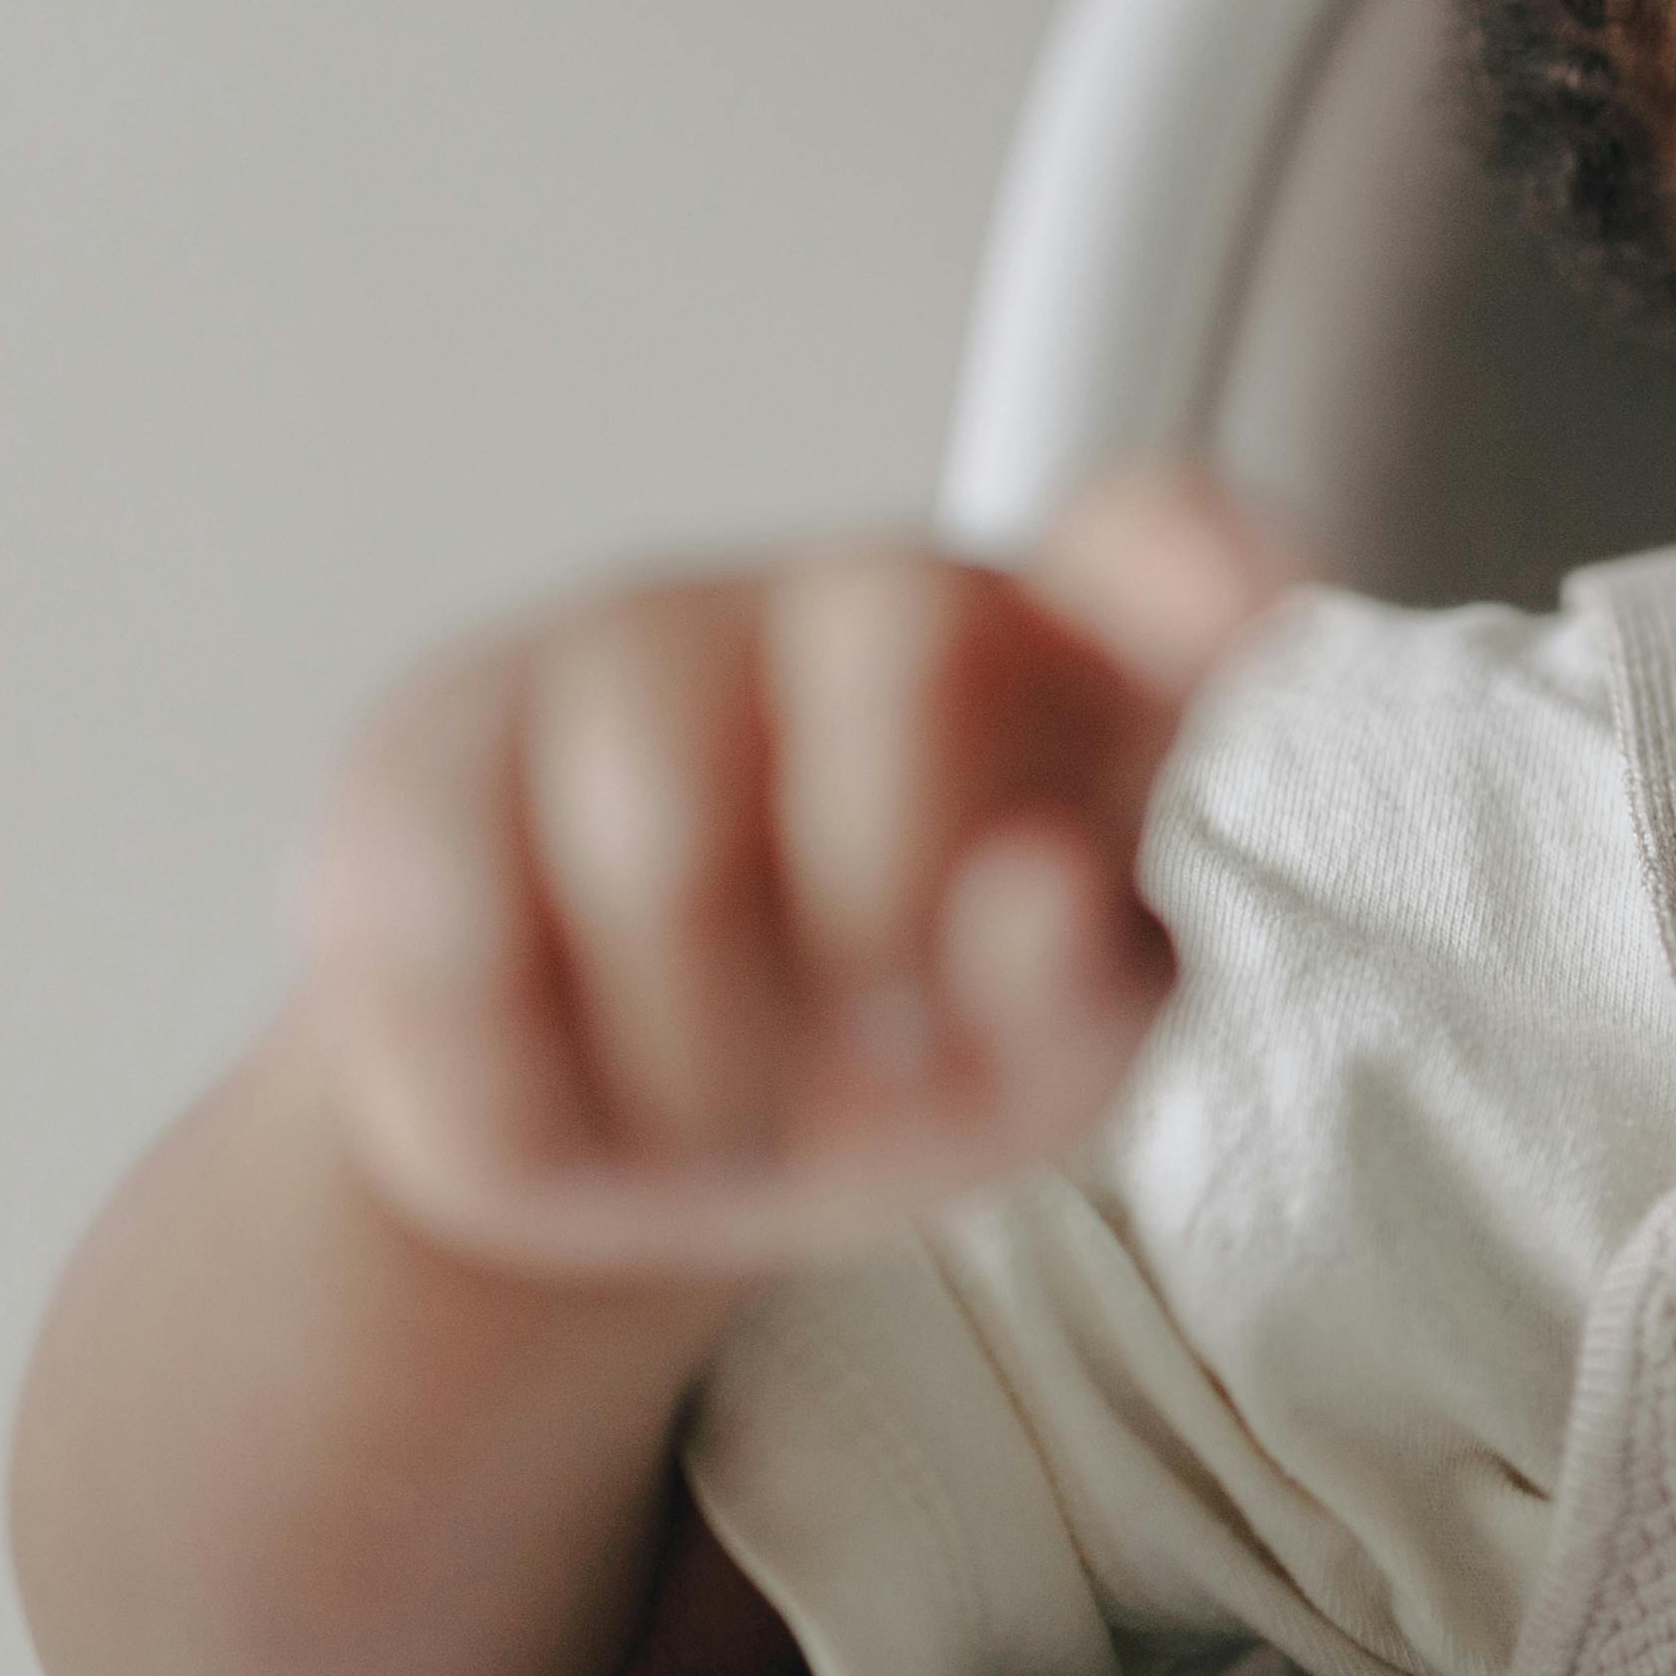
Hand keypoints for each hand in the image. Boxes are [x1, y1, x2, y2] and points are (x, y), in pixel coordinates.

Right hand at [288, 467, 1300, 1282]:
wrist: (611, 1141)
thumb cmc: (888, 1066)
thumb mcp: (1030, 1079)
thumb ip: (1087, 993)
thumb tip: (1047, 884)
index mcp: (1067, 671)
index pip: (1150, 534)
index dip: (1193, 556)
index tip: (1242, 609)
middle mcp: (864, 603)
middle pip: (907, 638)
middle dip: (890, 903)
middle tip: (879, 1047)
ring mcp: (639, 638)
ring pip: (663, 839)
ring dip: (707, 1065)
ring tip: (726, 1114)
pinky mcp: (434, 737)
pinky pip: (461, 933)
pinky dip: (533, 1101)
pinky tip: (574, 1108)